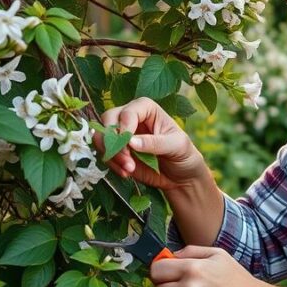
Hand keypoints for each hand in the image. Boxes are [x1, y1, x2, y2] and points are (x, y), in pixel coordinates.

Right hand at [93, 97, 208, 190]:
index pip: (128, 111)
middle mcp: (131, 118)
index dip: (124, 126)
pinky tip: (126, 174)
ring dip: (111, 155)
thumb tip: (131, 141)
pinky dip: (112, 165)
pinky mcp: (119, 152)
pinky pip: (106, 154)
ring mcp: (122, 135)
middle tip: (125, 159)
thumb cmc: (184, 154)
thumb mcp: (176, 146)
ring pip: (102, 137)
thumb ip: (155, 143)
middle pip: (108, 119)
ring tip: (128, 170)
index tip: (129, 144)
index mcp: (147, 109)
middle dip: (113, 141)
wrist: (181, 177)